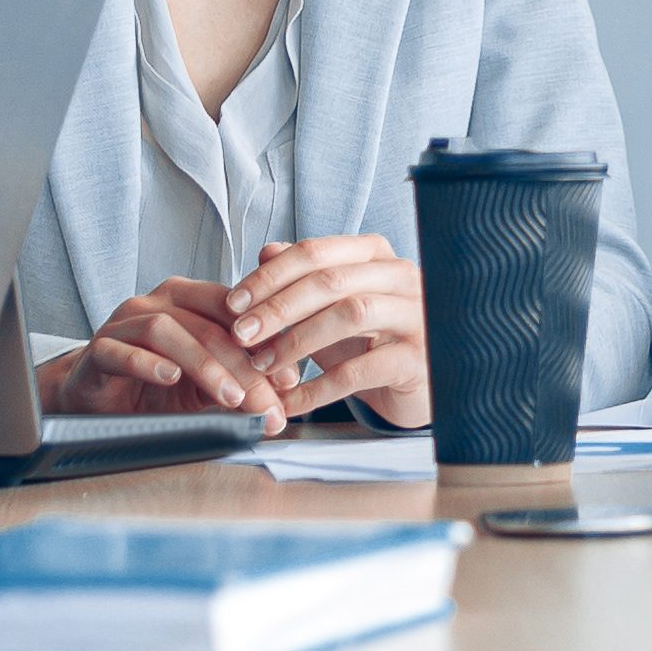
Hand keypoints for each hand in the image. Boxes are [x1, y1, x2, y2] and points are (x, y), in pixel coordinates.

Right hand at [38, 277, 289, 433]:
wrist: (96, 399)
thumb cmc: (155, 387)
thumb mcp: (205, 383)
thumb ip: (238, 378)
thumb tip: (284, 394)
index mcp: (191, 299)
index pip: (237, 311)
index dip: (268, 343)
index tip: (292, 380)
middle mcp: (158, 303)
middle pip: (208, 325)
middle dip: (243, 367)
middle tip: (266, 403)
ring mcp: (124, 322)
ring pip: (168, 331)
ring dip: (204, 366)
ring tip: (230, 397)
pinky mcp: (97, 349)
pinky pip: (121, 351)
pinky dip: (148, 364)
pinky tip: (170, 378)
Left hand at [224, 235, 433, 426]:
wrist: (417, 383)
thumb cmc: (371, 340)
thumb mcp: (332, 306)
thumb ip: (301, 278)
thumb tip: (267, 250)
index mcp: (376, 256)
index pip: (316, 252)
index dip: (270, 276)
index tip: (234, 302)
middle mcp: (402, 278)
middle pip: (331, 281)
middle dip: (278, 307)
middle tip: (240, 334)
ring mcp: (415, 317)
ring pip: (350, 315)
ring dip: (297, 341)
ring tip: (263, 364)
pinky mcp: (415, 360)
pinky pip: (359, 371)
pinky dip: (316, 388)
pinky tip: (290, 400)